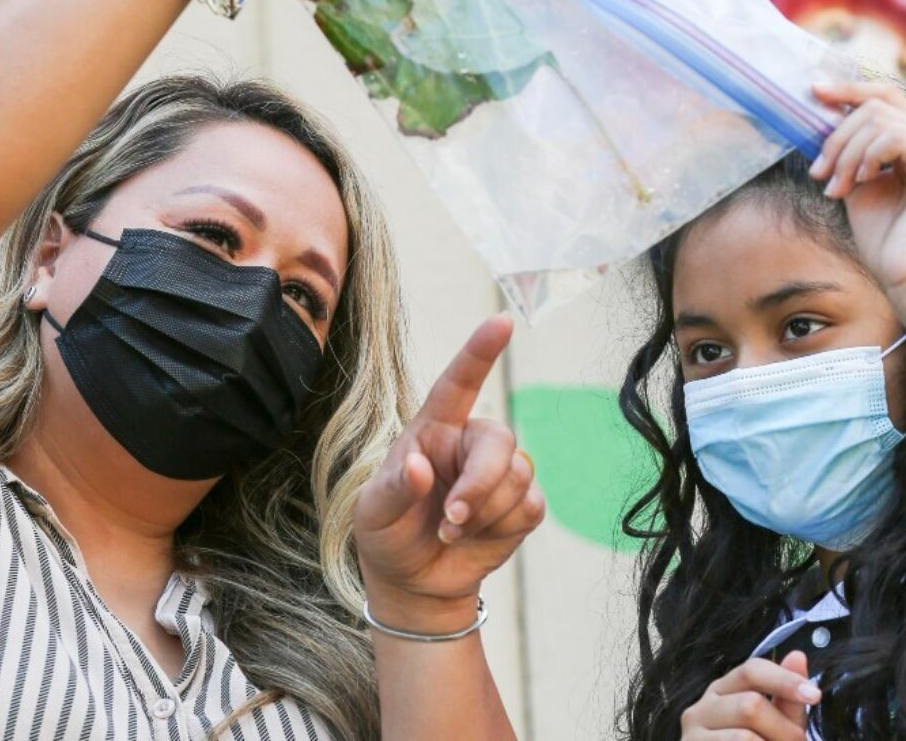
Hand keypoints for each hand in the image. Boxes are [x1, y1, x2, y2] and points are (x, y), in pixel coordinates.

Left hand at [353, 315, 545, 631]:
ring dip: (486, 512)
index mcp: (432, 431)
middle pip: (499, 440)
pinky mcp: (521, 505)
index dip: (479, 352)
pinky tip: (476, 537)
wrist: (415, 584)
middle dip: (481, 482)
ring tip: (452, 530)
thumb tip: (421, 467)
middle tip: (452, 517)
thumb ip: (396, 488)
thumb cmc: (388, 535)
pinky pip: (531, 506)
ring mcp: (500, 473)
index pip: (458, 384)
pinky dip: (502, 528)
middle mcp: (469, 443)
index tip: (502, 321)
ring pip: (519, 475)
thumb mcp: (373, 513)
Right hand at [680, 652, 819, 740]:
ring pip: (744, 736)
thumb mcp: (777, 725)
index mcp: (723, 690)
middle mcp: (702, 707)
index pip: (751, 671)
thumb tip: (798, 656)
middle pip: (750, 705)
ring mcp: (693, 734)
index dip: (784, 680)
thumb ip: (788, 697)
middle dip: (784, 730)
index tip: (814, 695)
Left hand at [809, 81, 905, 297]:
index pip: (885, 97)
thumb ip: (849, 152)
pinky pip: (895, 138)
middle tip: (819, 173)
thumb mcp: (856, 184)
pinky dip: (867, 157)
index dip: (849, 90)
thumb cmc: (885, 238)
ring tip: (836, 188)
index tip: (814, 92)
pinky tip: (860, 183)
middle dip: (837, 136)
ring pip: (879, 120)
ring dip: (846, 154)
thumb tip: (822, 121)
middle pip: (876, 105)